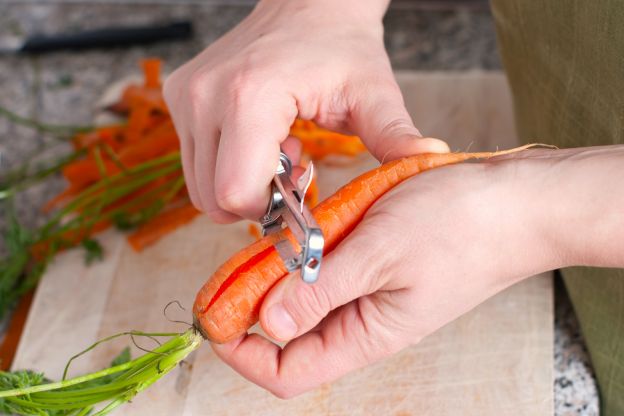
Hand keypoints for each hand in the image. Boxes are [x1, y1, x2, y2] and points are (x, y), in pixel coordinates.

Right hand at [163, 0, 447, 221]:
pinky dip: (226, 164)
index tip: (302, 188)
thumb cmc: (341, 47)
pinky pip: (194, 160)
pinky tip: (262, 138)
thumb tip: (434, 161)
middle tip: (294, 169)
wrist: (308, 2)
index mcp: (249, 96)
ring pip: (198, 185)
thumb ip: (396, 134)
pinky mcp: (178, 95)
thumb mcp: (374, 93)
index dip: (270, 209)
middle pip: (213, 198)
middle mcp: (204, 95)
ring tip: (280, 151)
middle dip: (256, 201)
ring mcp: (185, 95)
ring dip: (241, 184)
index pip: (236, 192)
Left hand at [210, 149, 593, 397]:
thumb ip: (322, 290)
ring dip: (279, 272)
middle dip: (252, 303)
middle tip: (233, 264)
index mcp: (367, 334)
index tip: (215, 317)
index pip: (288, 372)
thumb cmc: (460, 226)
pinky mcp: (375, 263)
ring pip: (305, 298)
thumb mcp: (381, 253)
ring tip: (270, 236)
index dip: (244, 354)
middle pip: (289, 334)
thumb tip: (268, 322)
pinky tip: (303, 224)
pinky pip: (328, 268)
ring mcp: (369, 291)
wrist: (515, 201)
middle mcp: (363, 321)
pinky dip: (306, 251)